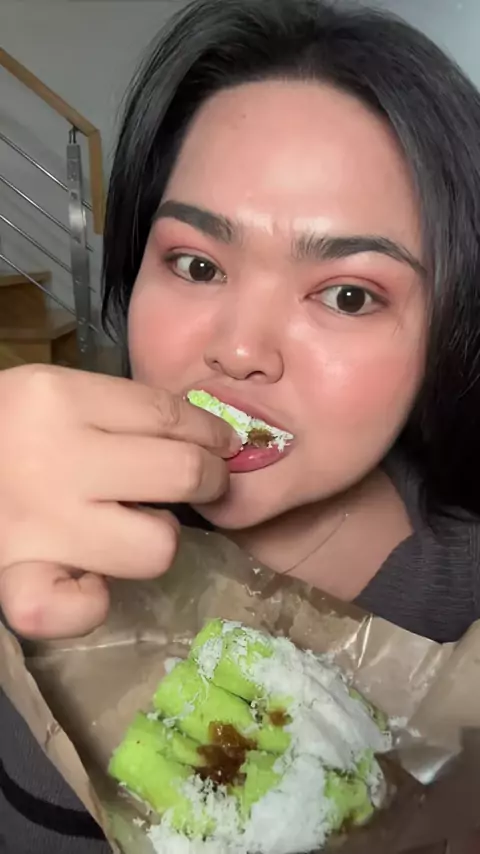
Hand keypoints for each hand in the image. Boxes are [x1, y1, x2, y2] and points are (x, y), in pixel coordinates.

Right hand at [0, 365, 237, 638]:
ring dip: (153, 536)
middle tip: (203, 482)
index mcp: (58, 398)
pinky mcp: (20, 584)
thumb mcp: (48, 393)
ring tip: (126, 524)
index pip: (171, 415)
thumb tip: (204, 437)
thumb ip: (117, 409)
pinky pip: (82, 610)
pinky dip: (91, 601)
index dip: (212, 433)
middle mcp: (54, 460)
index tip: (224, 445)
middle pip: (182, 474)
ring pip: (156, 546)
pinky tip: (83, 576)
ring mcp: (38, 528)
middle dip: (207, 479)